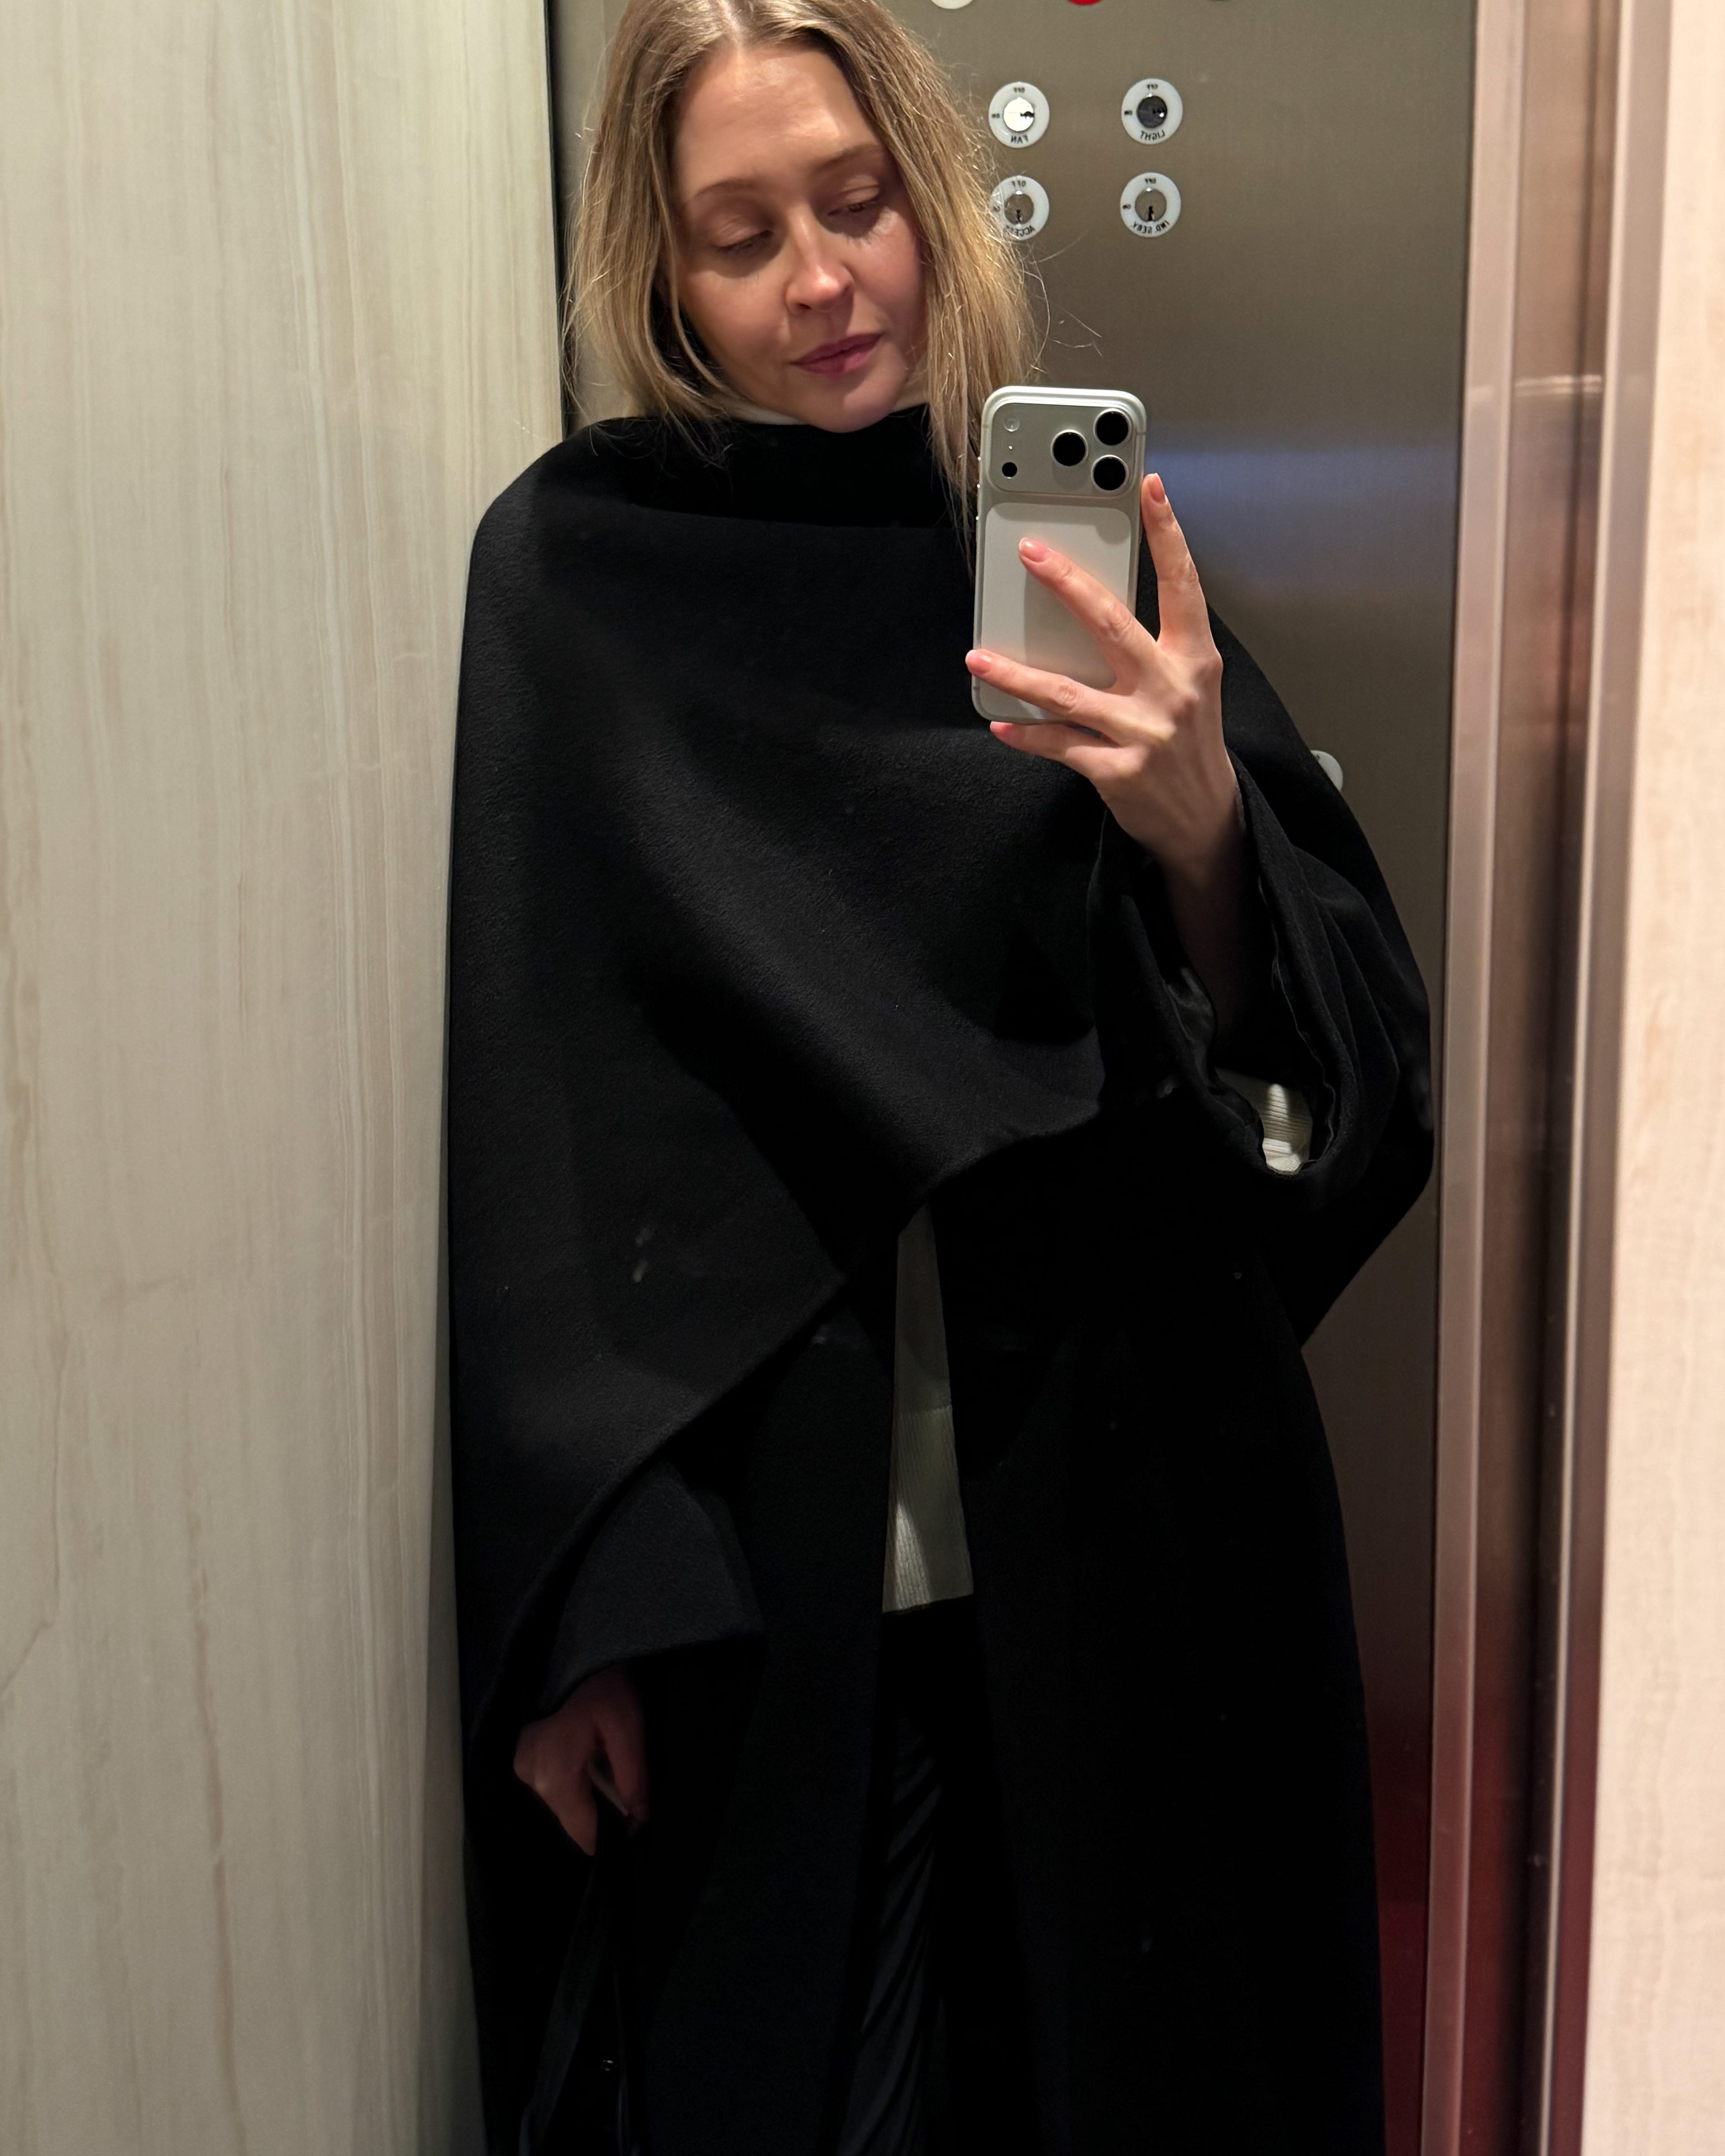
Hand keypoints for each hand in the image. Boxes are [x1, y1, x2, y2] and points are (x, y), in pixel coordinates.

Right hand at [514, 1665, 648, 1854]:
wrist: (570, 1648)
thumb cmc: (600, 1685)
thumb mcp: (627, 1726)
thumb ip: (633, 1777)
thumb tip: (640, 1818)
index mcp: (554, 1775)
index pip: (582, 1832)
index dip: (611, 1835)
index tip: (634, 1824)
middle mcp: (530, 1776)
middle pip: (571, 1818)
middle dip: (600, 1811)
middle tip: (625, 1787)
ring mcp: (521, 1764)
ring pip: (561, 1801)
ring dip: (585, 1794)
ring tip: (606, 1766)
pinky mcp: (522, 1754)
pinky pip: (551, 1783)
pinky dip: (573, 1779)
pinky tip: (588, 1758)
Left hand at [966, 473, 1260, 1036]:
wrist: (1205, 821)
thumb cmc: (1188, 746)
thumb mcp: (1188, 690)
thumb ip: (1153, 651)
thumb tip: (1091, 611)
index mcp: (1194, 660)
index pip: (1182, 585)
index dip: (1167, 533)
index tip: (1147, 486)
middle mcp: (1171, 689)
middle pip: (1113, 624)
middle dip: (1069, 584)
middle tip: (1032, 553)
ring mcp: (1144, 732)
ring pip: (1067, 692)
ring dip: (1017, 673)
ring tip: (978, 655)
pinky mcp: (1118, 771)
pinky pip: (1059, 744)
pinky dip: (1026, 734)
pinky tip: (1000, 724)